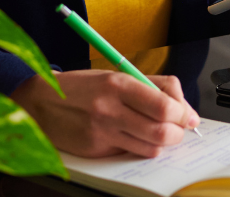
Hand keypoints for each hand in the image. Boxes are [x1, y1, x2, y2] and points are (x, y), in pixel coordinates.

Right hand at [10, 70, 199, 157]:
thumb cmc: (82, 88)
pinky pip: (131, 153)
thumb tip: (185, 109)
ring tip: (159, 133)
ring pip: (151, 147)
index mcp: (119, 84)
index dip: (184, 114)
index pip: (165, 105)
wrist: (40, 101)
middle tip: (179, 129)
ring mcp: (102, 131)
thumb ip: (153, 88)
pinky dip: (141, 148)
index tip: (188, 116)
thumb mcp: (116, 75)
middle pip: (163, 130)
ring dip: (163, 143)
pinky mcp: (96, 149)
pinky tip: (136, 138)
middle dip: (179, 132)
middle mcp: (111, 108)